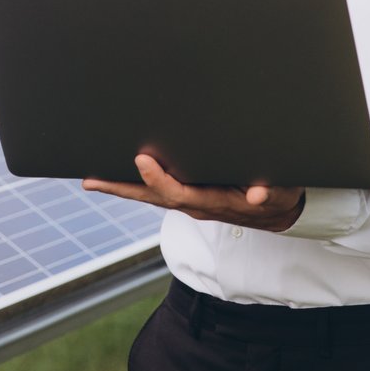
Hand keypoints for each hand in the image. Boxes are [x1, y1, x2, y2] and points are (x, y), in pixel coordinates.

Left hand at [83, 154, 305, 232]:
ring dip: (120, 188)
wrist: (278, 211)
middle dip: (121, 188)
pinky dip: (133, 186)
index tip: (142, 160)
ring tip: (92, 179)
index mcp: (213, 201)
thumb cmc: (276, 196)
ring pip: (149, 196)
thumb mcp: (278, 193)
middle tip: (91, 180)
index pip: (179, 193)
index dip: (159, 179)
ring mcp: (189, 202)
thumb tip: (256, 195)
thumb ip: (267, 192)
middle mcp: (195, 204)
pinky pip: (155, 192)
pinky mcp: (188, 196)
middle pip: (152, 197)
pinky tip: (114, 179)